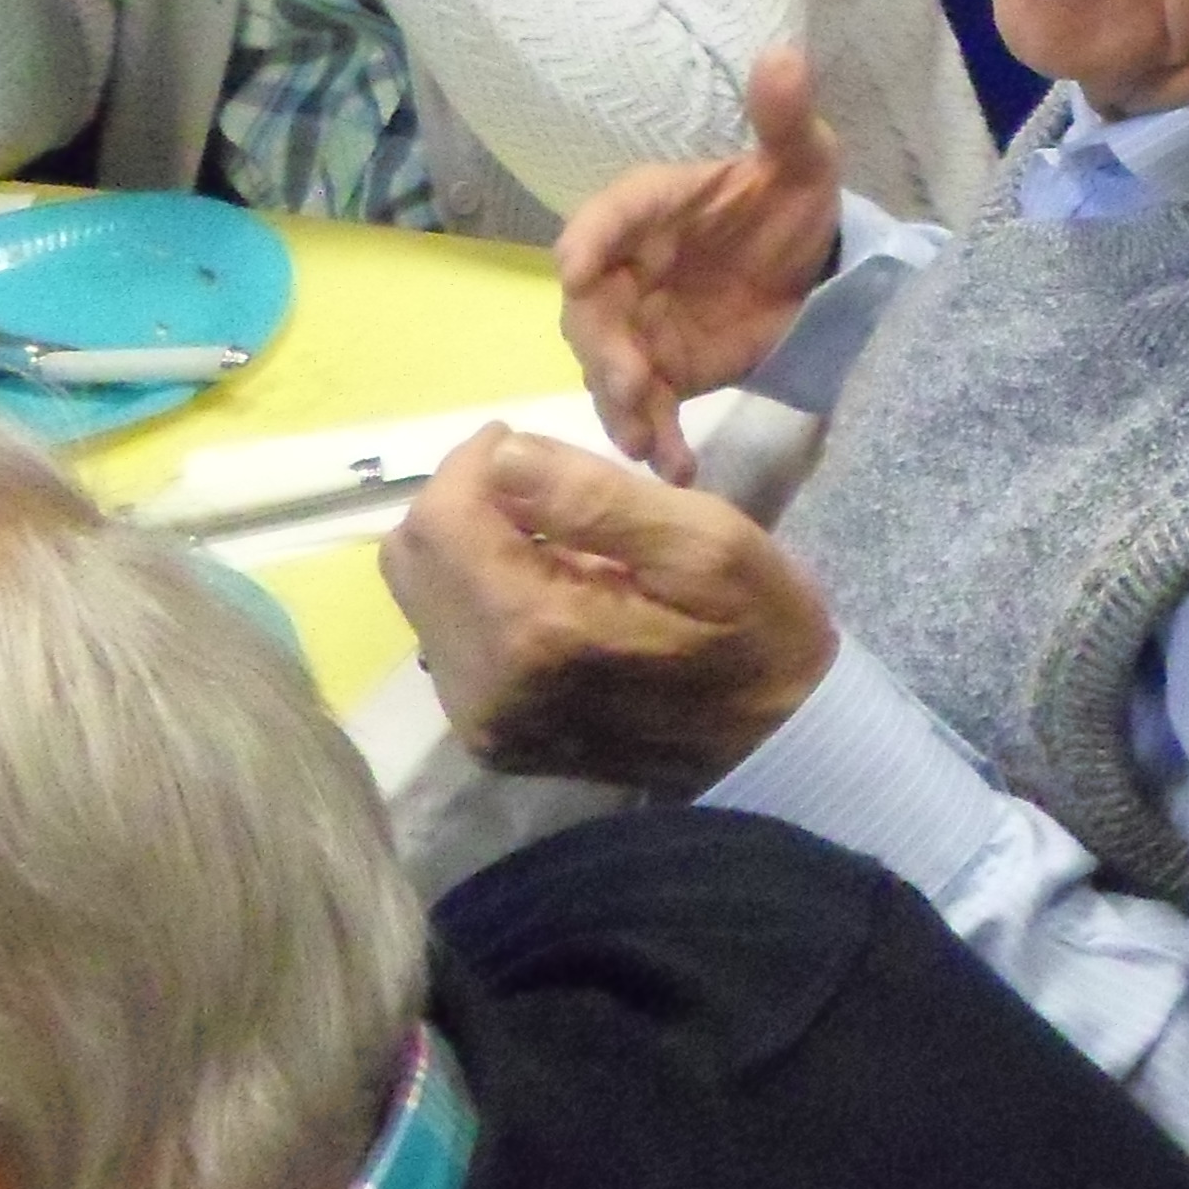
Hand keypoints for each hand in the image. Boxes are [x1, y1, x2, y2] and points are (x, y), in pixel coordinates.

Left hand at [379, 427, 837, 789]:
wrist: (776, 744)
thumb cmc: (756, 629)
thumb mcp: (705, 542)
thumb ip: (596, 498)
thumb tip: (503, 455)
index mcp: (537, 631)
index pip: (442, 518)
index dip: (474, 463)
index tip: (531, 444)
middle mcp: (487, 688)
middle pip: (412, 557)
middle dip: (465, 502)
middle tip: (541, 486)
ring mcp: (482, 723)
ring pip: (421, 597)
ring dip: (470, 549)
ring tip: (552, 543)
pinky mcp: (488, 740)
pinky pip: (447, 641)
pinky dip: (481, 597)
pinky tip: (547, 592)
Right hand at [554, 50, 845, 478]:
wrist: (816, 272)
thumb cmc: (791, 203)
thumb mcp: (804, 159)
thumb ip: (785, 118)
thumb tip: (785, 55)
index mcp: (649, 207)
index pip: (606, 217)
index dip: (588, 238)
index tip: (575, 266)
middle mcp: (625, 269)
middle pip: (589, 309)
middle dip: (602, 348)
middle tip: (631, 384)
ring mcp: (635, 328)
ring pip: (605, 368)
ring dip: (622, 406)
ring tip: (649, 441)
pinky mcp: (657, 377)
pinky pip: (642, 413)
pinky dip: (654, 441)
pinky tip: (677, 469)